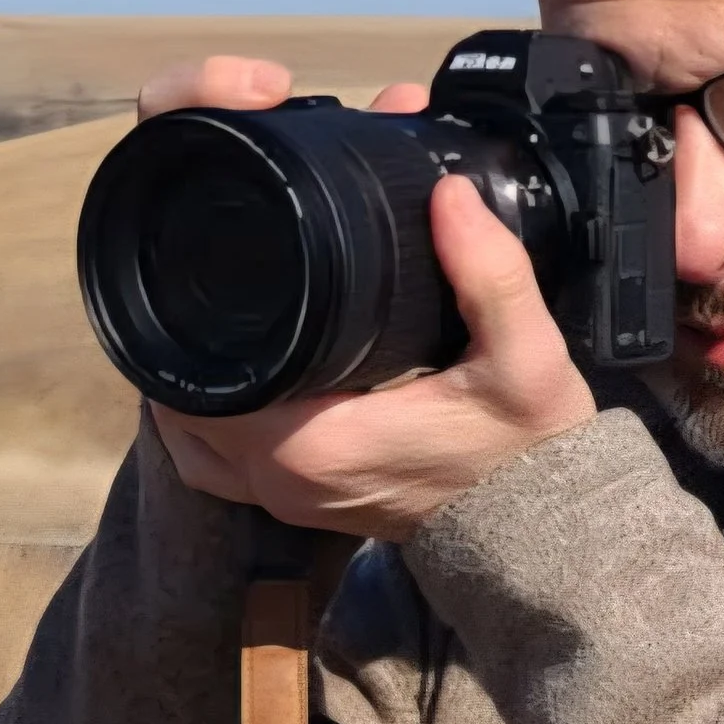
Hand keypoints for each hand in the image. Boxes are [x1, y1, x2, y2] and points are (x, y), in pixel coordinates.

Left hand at [136, 60, 598, 540]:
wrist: (543, 527)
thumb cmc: (530, 453)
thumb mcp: (528, 360)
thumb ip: (491, 275)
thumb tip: (450, 196)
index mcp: (310, 442)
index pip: (199, 355)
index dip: (196, 280)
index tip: (222, 236)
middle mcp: (278, 477)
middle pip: (180, 380)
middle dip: (190, 309)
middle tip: (225, 246)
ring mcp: (281, 496)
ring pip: (185, 420)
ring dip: (193, 360)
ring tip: (221, 298)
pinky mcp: (297, 501)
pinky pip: (215, 457)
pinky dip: (210, 410)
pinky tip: (238, 363)